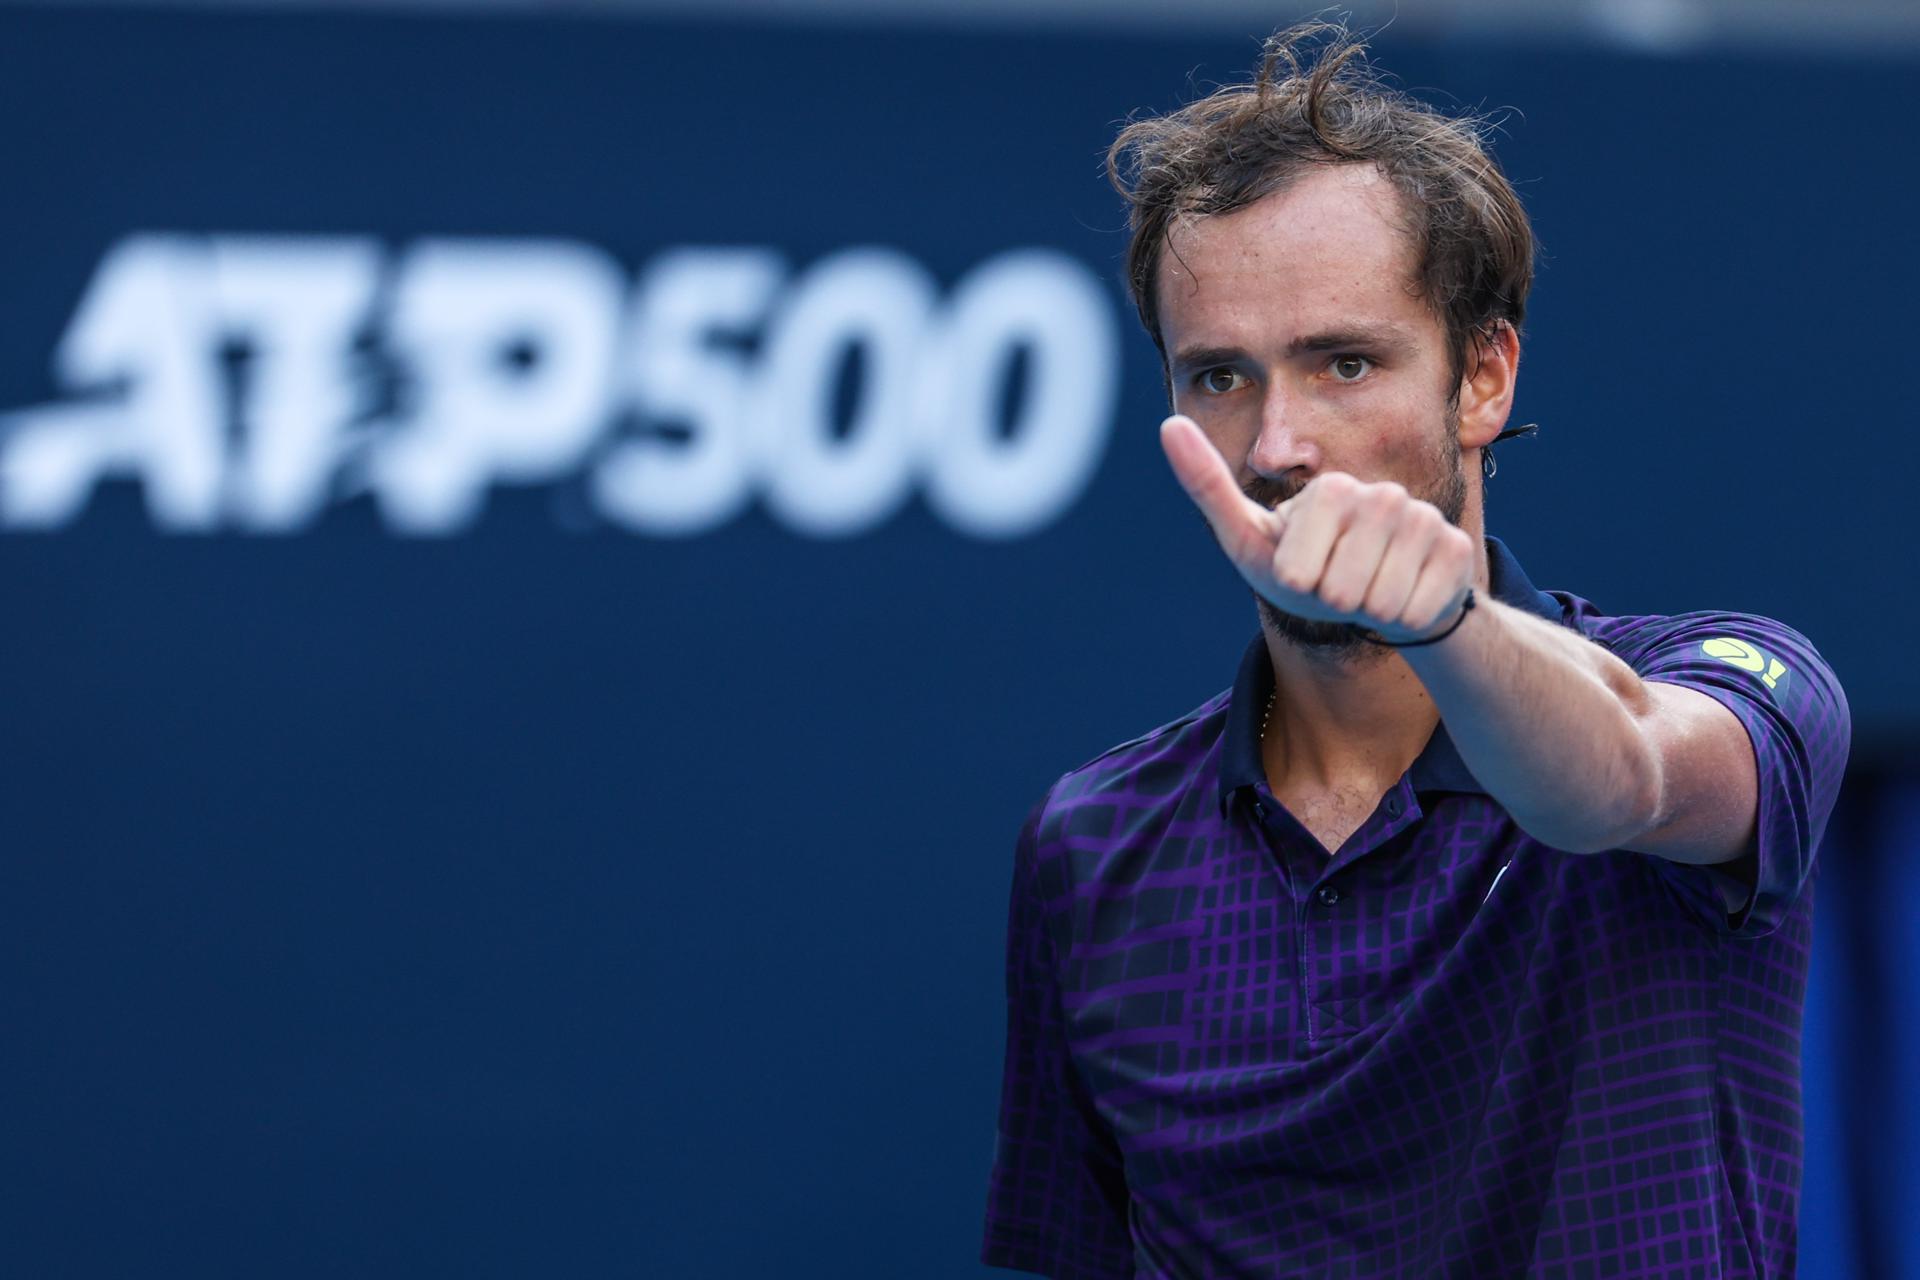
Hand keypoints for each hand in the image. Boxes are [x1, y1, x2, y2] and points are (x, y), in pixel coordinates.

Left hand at [1160, 414, 1475, 642]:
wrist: (1374, 600)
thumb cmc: (1302, 571)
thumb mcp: (1248, 537)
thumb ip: (1207, 484)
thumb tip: (1168, 425)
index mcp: (1330, 489)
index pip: (1301, 568)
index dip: (1298, 583)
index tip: (1302, 572)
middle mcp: (1382, 495)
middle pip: (1343, 587)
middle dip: (1333, 602)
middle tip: (1338, 585)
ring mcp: (1423, 520)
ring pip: (1382, 600)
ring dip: (1368, 612)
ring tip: (1367, 590)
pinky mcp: (1457, 551)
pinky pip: (1419, 609)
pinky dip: (1404, 620)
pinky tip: (1404, 596)